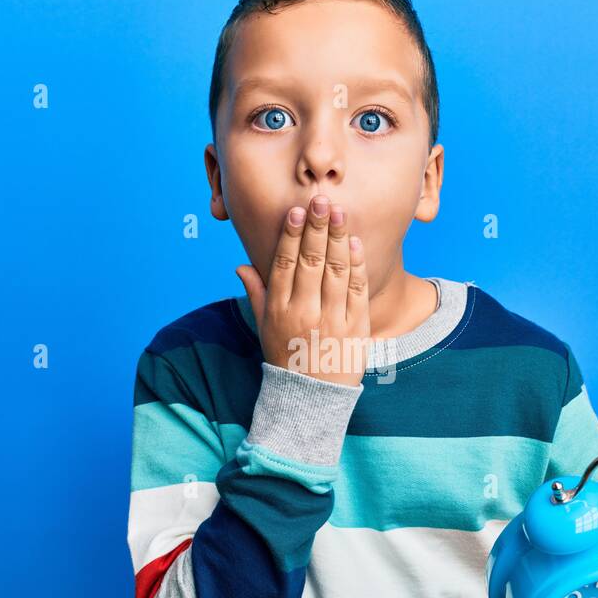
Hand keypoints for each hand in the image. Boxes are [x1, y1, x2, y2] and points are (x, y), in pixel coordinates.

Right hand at [236, 194, 370, 386]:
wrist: (311, 397)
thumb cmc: (285, 357)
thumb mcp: (264, 327)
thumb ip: (256, 293)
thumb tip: (241, 265)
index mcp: (279, 310)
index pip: (285, 265)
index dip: (292, 236)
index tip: (297, 211)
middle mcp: (304, 313)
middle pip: (311, 262)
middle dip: (317, 228)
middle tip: (322, 201)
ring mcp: (331, 321)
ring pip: (335, 272)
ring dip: (338, 239)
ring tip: (340, 213)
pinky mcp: (355, 328)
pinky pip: (357, 291)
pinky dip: (357, 266)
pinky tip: (355, 244)